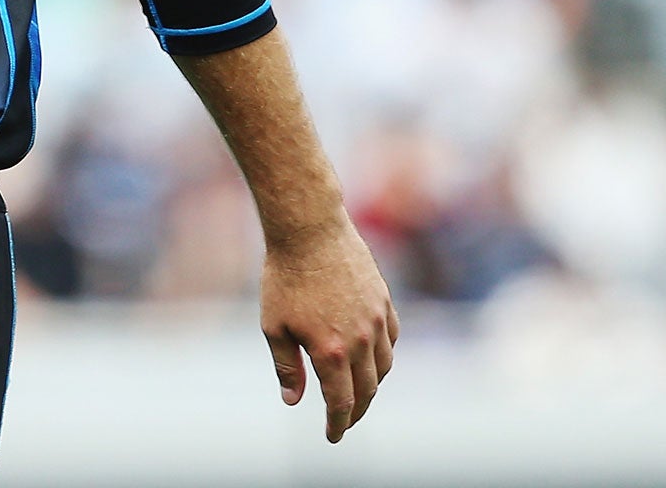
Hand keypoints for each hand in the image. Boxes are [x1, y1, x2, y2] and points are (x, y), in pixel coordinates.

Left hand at [260, 211, 396, 442]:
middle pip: (367, 391)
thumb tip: (294, 400)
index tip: (332, 437)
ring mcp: (377, 319)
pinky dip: (384, 355)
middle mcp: (360, 340)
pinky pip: (391, 338)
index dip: (338, 425)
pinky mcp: (384, 300)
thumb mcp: (274, 325)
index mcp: (331, 352)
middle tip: (344, 421)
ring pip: (384, 366)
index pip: (341, 403)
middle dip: (356, 412)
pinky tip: (371, 358)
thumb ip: (287, 367)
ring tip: (358, 392)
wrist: (309, 229)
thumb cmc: (284, 276)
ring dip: (372, 386)